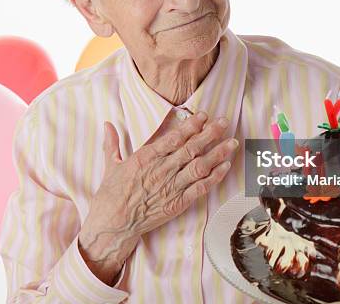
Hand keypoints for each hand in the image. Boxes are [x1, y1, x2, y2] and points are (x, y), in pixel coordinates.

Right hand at [78, 111, 238, 283]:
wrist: (113, 224)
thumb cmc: (110, 195)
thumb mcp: (111, 166)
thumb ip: (113, 144)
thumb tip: (107, 125)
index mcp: (146, 158)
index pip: (174, 138)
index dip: (191, 126)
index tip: (204, 115)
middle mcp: (162, 170)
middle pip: (192, 148)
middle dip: (210, 133)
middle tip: (224, 122)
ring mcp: (171, 187)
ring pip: (200, 167)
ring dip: (218, 153)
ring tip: (232, 143)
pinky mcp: (177, 203)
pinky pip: (200, 188)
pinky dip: (214, 177)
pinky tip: (225, 167)